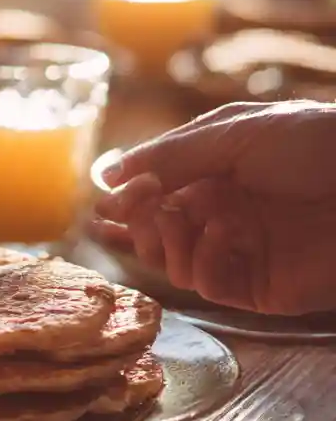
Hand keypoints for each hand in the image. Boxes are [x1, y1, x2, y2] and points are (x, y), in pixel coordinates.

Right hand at [92, 101, 335, 313]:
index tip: (111, 193)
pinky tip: (220, 235)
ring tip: (181, 218)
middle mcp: (220, 213)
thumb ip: (171, 155)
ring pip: (173, 262)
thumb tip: (106, 174)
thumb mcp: (236, 133)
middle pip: (153, 232)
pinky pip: (208, 286)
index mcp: (213, 172)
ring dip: (165, 242)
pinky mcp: (258, 287)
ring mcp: (239, 251)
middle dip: (137, 221)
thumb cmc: (318, 143)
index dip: (126, 196)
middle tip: (143, 208)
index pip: (151, 193)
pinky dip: (203, 262)